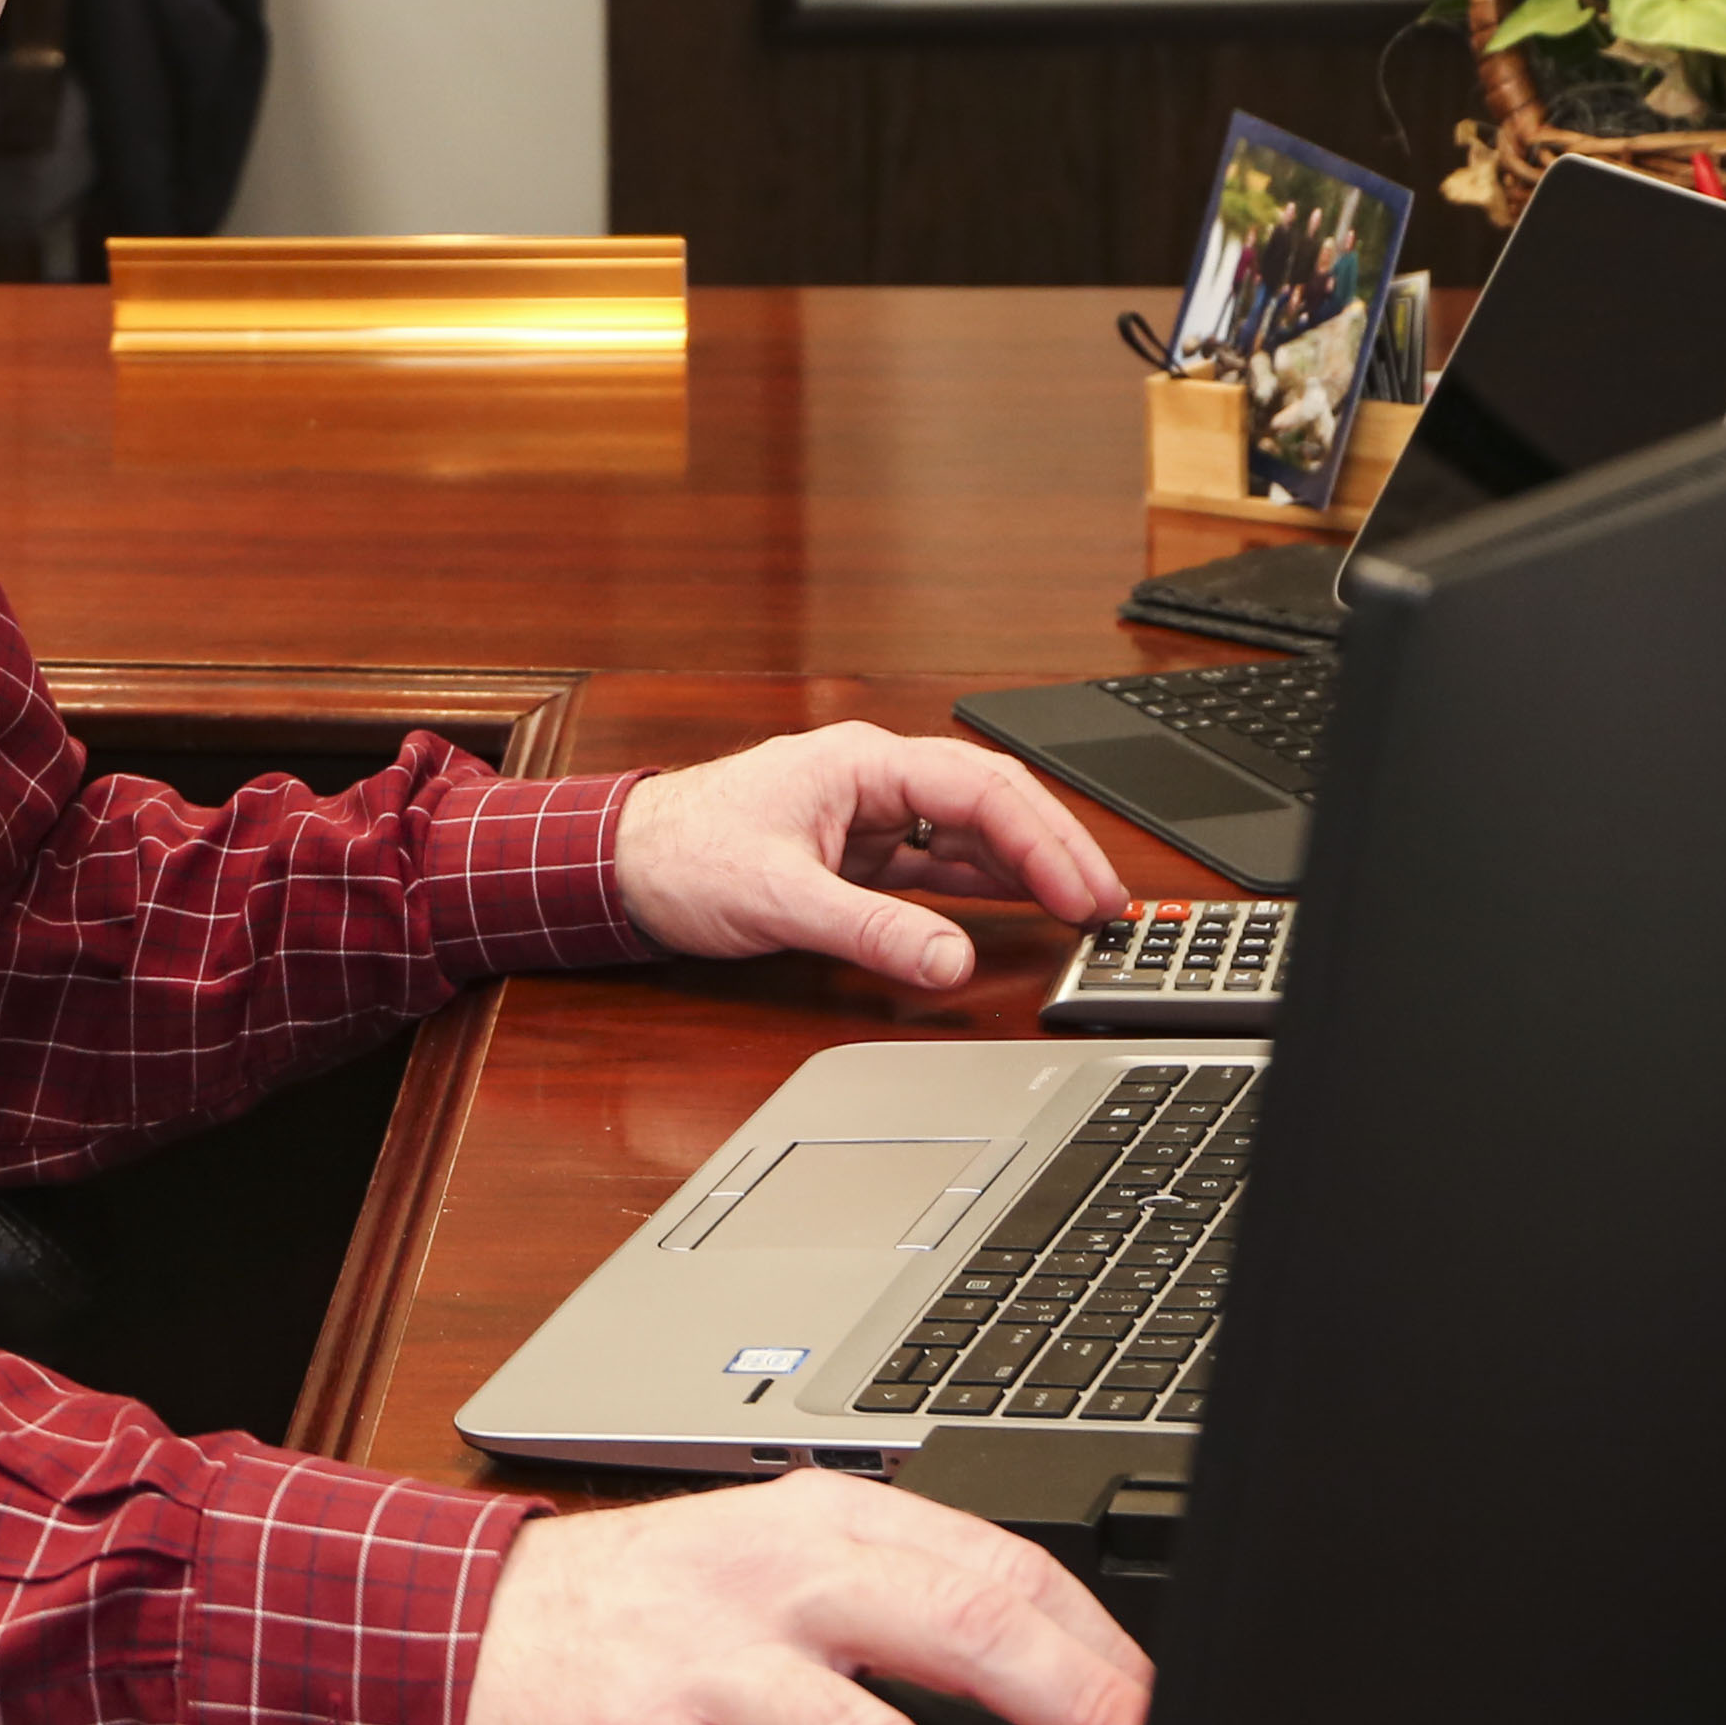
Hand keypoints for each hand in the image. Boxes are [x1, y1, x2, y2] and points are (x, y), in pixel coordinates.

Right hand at [447, 1474, 1151, 1724]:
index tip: (1161, 1715)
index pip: (997, 1566)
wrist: (467, 1628)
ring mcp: (713, 1668)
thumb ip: (890, 1596)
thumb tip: (1049, 1678)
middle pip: (963, 1637)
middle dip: (1081, 1720)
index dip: (1098, 1646)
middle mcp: (776, 1581)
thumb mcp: (771, 1555)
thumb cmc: (641, 1603)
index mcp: (823, 1520)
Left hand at [613, 725, 1117, 991]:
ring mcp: (867, 813)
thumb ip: (871, 931)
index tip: (1082, 890)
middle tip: (1106, 904)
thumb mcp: (780, 899)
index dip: (1043, 840)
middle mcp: (872, 778)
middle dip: (1053, 849)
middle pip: (989, 801)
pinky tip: (1020, 903)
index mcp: (860, 763)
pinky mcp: (856, 850)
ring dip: (1026, 866)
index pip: (979, 790)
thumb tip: (950, 961)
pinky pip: (939, 860)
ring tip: (1081, 908)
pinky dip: (984, 882)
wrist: (619, 866)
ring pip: (970, 830)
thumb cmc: (682, 857)